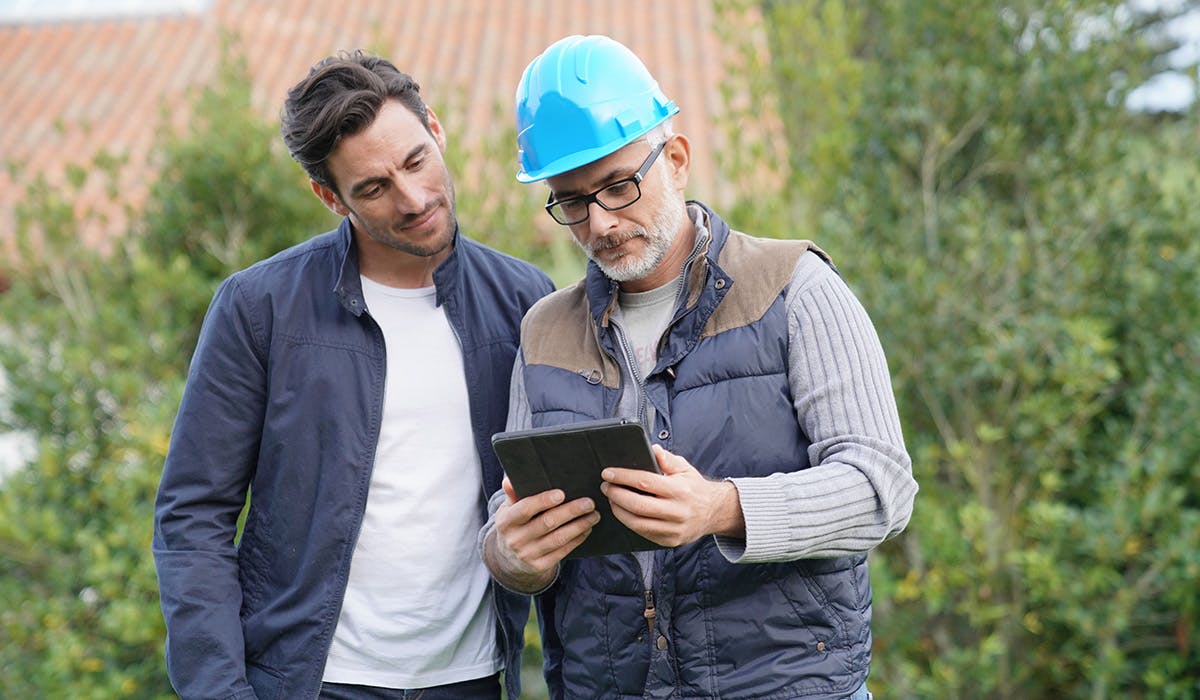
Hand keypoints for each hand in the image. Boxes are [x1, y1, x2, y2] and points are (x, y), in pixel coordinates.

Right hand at [485, 477, 599, 591]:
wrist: (509, 558)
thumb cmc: (514, 524)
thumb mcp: (508, 510)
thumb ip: (512, 494)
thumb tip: (509, 480)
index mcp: (506, 521)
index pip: (525, 509)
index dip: (543, 501)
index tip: (562, 493)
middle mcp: (515, 540)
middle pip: (547, 523)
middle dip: (571, 511)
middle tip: (589, 503)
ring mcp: (528, 555)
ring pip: (558, 538)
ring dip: (579, 526)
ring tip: (594, 515)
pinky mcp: (540, 566)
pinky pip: (562, 551)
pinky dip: (577, 539)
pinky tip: (587, 529)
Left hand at [600, 445, 744, 546]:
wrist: (714, 512)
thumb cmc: (695, 488)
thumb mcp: (685, 469)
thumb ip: (667, 459)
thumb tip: (652, 449)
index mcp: (680, 490)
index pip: (645, 482)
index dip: (623, 477)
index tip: (608, 473)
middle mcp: (678, 511)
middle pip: (638, 505)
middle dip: (616, 495)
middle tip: (606, 486)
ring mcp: (674, 529)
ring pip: (638, 523)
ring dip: (619, 511)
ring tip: (611, 499)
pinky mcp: (670, 541)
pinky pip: (644, 533)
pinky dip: (629, 522)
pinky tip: (623, 512)